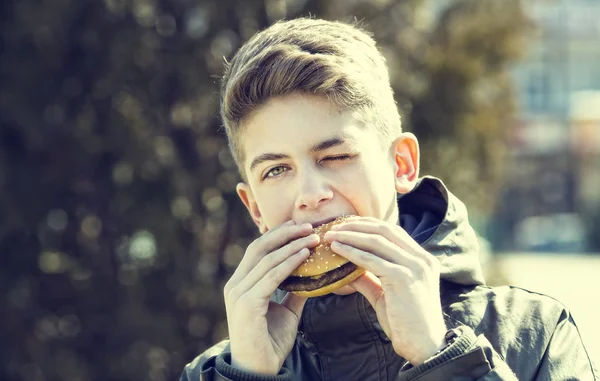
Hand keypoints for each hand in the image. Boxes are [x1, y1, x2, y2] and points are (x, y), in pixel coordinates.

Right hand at [223, 220, 318, 374]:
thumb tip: (314, 274)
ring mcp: (238, 293)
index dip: (277, 235)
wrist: (258, 371)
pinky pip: (271, 276)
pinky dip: (289, 263)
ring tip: (313, 238)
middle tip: (308, 226)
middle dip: (284, 234)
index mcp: (240, 284)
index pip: (257, 250)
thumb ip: (295, 291)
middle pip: (259, 248)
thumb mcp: (286, 311)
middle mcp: (235, 285)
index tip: (299, 226)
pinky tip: (305, 255)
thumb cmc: (270, 341)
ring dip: (292, 245)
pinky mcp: (247, 303)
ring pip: (266, 260)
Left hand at [324, 216, 446, 364]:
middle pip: (385, 230)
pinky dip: (351, 252)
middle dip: (357, 225)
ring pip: (377, 241)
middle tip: (334, 227)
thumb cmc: (406, 323)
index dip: (368, 224)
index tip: (346, 224)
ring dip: (350, 235)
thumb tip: (348, 269)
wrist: (424, 346)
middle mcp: (421, 259)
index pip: (393, 231)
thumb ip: (370, 279)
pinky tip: (337, 249)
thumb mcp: (387, 294)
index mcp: (422, 259)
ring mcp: (414, 267)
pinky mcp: (403, 278)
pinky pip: (371, 260)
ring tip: (330, 236)